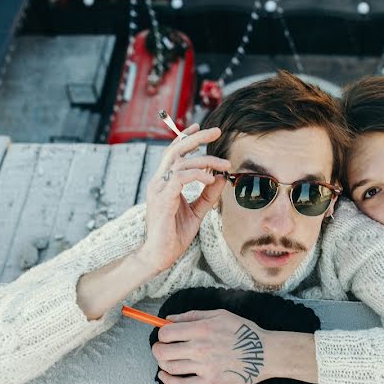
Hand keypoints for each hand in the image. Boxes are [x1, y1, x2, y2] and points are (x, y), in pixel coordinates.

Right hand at [137, 125, 230, 271]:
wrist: (158, 256)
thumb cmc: (174, 235)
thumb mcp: (197, 212)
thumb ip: (208, 195)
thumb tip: (220, 177)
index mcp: (164, 182)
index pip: (173, 153)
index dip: (186, 138)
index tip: (199, 127)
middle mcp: (159, 181)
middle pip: (176, 150)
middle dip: (197, 137)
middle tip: (216, 131)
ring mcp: (158, 189)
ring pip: (182, 162)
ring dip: (206, 160)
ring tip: (224, 164)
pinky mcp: (162, 199)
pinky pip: (180, 178)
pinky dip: (197, 175)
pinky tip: (210, 179)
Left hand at [152, 310, 270, 383]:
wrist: (264, 353)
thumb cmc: (244, 332)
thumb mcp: (220, 314)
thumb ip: (193, 315)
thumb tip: (170, 319)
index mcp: (202, 329)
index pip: (166, 333)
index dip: (161, 333)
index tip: (164, 334)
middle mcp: (200, 348)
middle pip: (163, 352)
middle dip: (157, 349)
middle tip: (161, 347)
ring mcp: (204, 367)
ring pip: (169, 368)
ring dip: (162, 363)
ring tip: (166, 359)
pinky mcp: (209, 382)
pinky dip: (168, 381)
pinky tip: (164, 376)